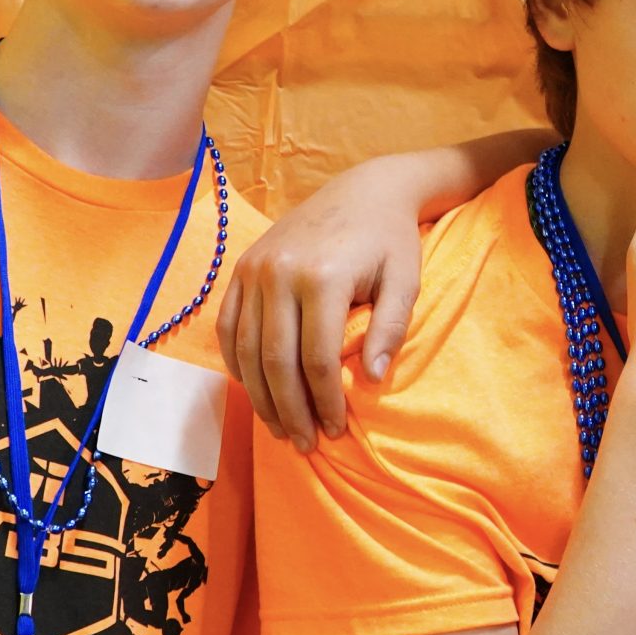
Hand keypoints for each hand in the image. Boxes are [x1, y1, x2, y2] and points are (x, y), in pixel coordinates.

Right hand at [217, 162, 427, 449]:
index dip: (325, 401)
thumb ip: (391, 329)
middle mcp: (279, 273)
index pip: (316, 359)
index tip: (336, 430)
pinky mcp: (242, 268)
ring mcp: (254, 269)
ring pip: (248, 351)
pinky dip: (239, 364)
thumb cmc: (391, 240)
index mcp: (322, 277)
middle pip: (276, 361)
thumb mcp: (405, 280)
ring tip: (281, 429)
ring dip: (261, 398)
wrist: (363, 190)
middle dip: (290, 410)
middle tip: (304, 444)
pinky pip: (230, 328)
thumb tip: (370, 381)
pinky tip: (257, 392)